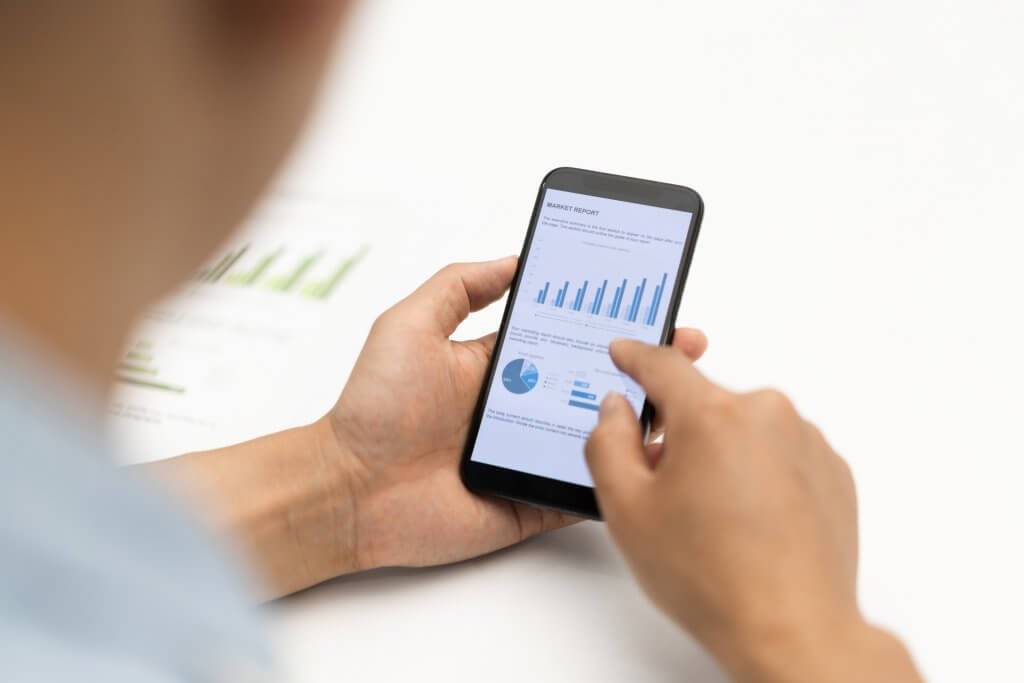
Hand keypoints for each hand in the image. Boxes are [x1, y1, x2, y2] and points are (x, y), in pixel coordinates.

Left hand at [327, 257, 707, 569]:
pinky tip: (652, 461)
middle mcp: (520, 405)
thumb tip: (514, 259)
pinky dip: (617, 479)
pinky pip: (583, 490)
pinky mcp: (531, 500)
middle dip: (641, 364)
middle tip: (685, 347)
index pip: (566, 335)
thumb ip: (460, 287)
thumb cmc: (373, 407)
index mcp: (499, 364)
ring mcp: (529, 453)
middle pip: (594, 382)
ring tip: (682, 398)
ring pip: (598, 435)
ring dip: (639, 419)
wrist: (349, 490)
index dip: (607, 319)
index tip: (649, 300)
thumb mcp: (410, 325)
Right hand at [584, 340, 921, 682]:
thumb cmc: (714, 577)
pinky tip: (751, 524)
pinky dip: (761, 475)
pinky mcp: (832, 469)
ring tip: (718, 520)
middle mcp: (767, 413)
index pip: (662, 364)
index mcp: (712, 414)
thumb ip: (608, 444)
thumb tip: (616, 411)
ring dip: (724, 456)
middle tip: (669, 491)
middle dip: (681, 434)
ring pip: (745, 430)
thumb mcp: (627, 509)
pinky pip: (781, 454)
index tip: (625, 352)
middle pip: (705, 404)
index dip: (634, 356)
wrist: (793, 628)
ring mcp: (807, 440)